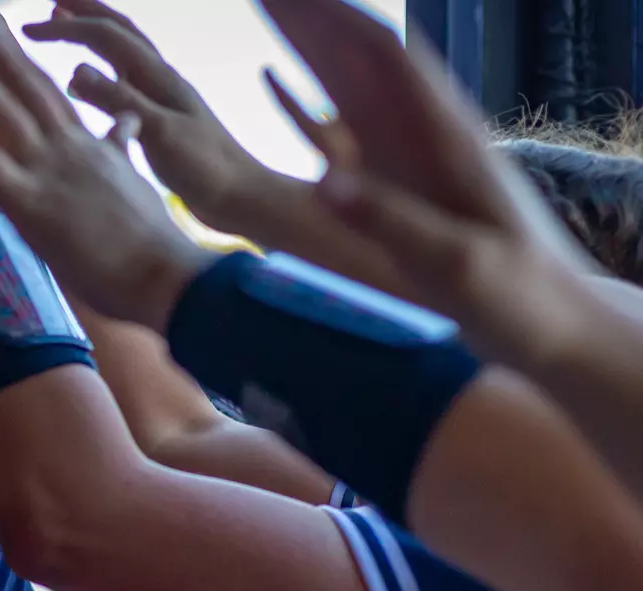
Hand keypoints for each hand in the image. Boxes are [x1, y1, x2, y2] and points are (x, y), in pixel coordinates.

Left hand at [0, 3, 213, 332]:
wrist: (163, 274)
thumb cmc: (150, 242)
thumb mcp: (132, 182)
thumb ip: (120, 148)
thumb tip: (126, 126)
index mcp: (84, 144)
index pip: (44, 90)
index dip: (16, 59)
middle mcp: (63, 145)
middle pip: (17, 80)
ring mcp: (45, 167)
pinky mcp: (28, 199)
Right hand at [25, 0, 274, 232]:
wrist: (239, 196)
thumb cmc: (204, 167)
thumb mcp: (159, 132)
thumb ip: (119, 100)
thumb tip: (74, 69)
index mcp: (157, 76)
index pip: (106, 35)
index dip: (66, 27)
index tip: (28, 30)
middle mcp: (159, 77)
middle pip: (119, 30)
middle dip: (85, 11)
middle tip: (52, 3)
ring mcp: (161, 96)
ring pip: (121, 52)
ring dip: (93, 34)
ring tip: (65, 28)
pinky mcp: (160, 118)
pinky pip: (123, 81)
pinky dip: (99, 71)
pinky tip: (83, 85)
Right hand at [254, 0, 597, 367]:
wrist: (557, 329)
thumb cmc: (520, 300)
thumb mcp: (458, 265)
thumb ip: (393, 223)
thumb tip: (324, 184)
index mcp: (445, 140)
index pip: (384, 57)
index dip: (335, 20)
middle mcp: (425, 133)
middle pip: (360, 53)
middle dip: (311, 13)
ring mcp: (410, 155)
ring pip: (346, 81)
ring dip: (303, 40)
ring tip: (260, 4)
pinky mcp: (397, 183)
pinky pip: (337, 127)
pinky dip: (300, 95)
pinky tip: (273, 79)